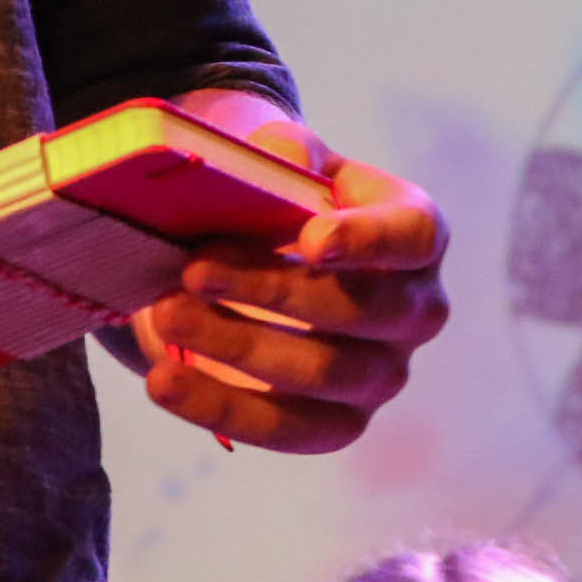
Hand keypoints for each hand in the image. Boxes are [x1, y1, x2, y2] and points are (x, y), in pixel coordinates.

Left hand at [127, 91, 448, 454]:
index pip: (413, 236)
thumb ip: (285, 151)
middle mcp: (414, 309)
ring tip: (166, 315)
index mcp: (414, 232)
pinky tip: (167, 381)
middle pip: (362, 311)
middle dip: (273, 292)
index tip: (311, 239)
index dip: (368, 241)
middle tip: (194, 270)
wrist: (244, 244)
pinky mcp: (339, 421)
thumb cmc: (276, 194)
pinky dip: (224, 408)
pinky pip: (292, 430)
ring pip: (326, 375)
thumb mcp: (281, 157)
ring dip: (239, 347)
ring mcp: (383, 372)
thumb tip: (282, 154)